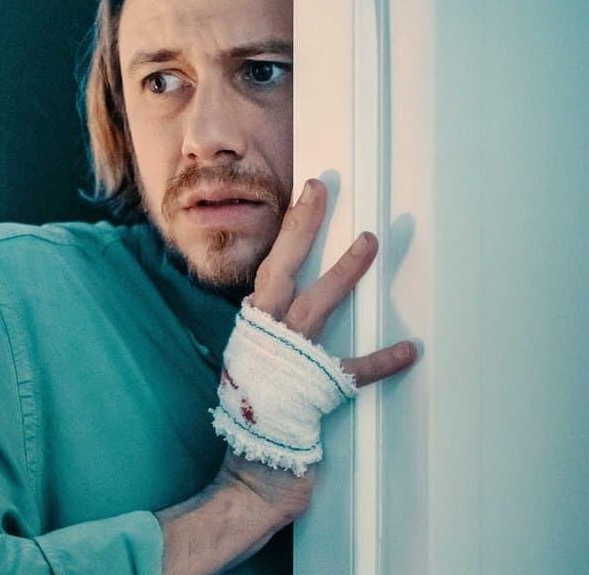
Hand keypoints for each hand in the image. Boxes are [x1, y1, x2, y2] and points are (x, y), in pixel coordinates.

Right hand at [226, 178, 416, 522]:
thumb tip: (289, 306)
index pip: (270, 269)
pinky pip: (352, 371)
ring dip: (342, 274)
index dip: (289, 231)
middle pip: (281, 272)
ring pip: (315, 307)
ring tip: (369, 243)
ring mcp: (287, 362)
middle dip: (301, 230)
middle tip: (322, 192)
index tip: (307, 195)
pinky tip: (409, 349)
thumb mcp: (256, 363)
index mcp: (252, 329)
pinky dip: (382, 360)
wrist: (252, 469)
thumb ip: (273, 334)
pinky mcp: (313, 392)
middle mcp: (264, 337)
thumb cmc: (256, 415)